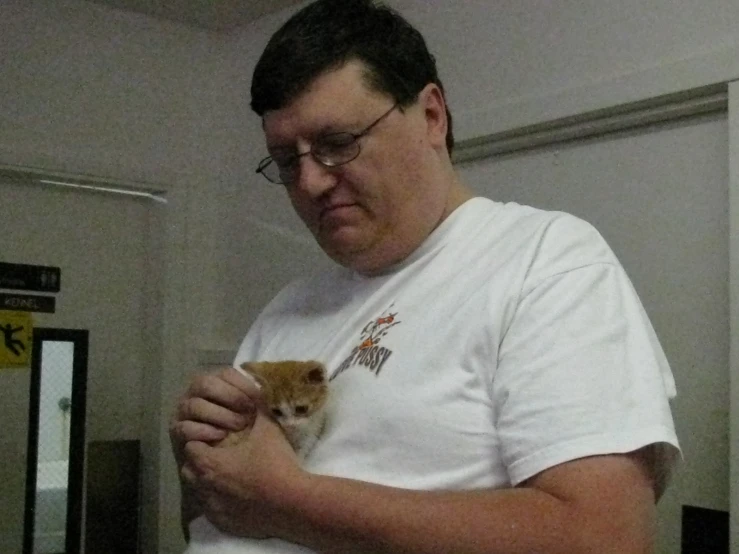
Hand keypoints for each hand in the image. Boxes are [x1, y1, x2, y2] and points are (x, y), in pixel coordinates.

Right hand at [169, 366, 259, 465]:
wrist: (220, 458)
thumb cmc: (242, 428)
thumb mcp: (252, 411)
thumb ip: (258, 398)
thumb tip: (269, 387)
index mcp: (215, 381)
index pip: (226, 373)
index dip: (243, 384)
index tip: (258, 399)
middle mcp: (195, 391)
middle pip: (204, 383)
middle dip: (230, 396)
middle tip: (248, 412)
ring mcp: (183, 410)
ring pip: (195, 405)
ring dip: (220, 415)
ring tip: (238, 426)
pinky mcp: (177, 431)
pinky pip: (185, 428)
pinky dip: (205, 431)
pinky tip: (220, 436)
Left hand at [180, 408, 304, 539]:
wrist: (293, 502)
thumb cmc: (275, 462)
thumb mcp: (267, 428)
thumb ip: (257, 408)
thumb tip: (256, 392)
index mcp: (208, 462)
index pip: (190, 446)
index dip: (202, 438)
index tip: (218, 436)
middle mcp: (204, 487)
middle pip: (189, 470)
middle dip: (201, 461)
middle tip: (222, 454)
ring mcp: (213, 508)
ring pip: (199, 492)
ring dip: (208, 482)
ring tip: (230, 475)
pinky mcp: (224, 523)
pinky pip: (212, 511)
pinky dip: (220, 502)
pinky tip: (238, 495)